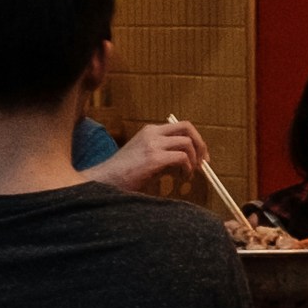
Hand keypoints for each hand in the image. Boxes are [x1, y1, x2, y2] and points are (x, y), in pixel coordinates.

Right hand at [80, 117, 209, 198]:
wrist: (105, 181)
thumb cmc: (124, 174)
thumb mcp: (146, 158)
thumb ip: (164, 155)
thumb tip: (188, 161)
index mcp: (149, 131)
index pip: (180, 126)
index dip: (195, 139)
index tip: (200, 156)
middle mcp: (152, 133)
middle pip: (187, 127)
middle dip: (200, 144)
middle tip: (203, 162)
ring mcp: (152, 144)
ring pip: (187, 142)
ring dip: (194, 159)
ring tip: (187, 174)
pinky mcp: (153, 158)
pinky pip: (181, 157)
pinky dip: (187, 168)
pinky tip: (181, 178)